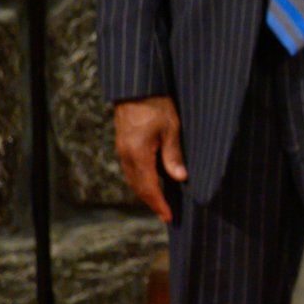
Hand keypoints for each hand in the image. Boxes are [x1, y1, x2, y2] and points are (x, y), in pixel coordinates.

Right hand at [113, 96, 186, 222]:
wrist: (136, 86)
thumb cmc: (157, 104)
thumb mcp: (171, 128)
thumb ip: (173, 155)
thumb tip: (180, 179)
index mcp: (138, 154)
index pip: (149, 187)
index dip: (159, 204)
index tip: (169, 217)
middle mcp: (126, 155)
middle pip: (138, 187)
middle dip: (152, 202)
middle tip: (166, 215)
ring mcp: (122, 149)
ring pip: (133, 179)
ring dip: (146, 192)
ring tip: (160, 202)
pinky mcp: (123, 144)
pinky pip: (131, 169)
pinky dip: (141, 180)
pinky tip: (152, 181)